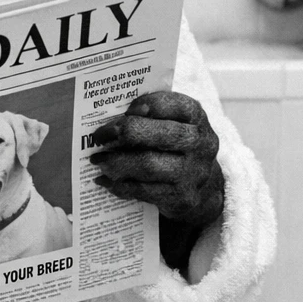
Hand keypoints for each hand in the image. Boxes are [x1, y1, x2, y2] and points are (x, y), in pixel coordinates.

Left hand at [88, 90, 223, 275]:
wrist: (204, 188)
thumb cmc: (177, 146)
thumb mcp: (174, 124)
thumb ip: (151, 115)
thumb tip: (110, 118)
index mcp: (196, 116)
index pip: (171, 104)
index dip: (144, 105)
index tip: (123, 111)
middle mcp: (199, 143)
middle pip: (158, 134)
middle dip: (123, 133)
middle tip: (98, 137)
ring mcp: (193, 172)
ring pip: (148, 165)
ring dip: (116, 163)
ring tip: (98, 161)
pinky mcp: (182, 197)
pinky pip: (144, 190)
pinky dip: (119, 185)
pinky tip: (105, 180)